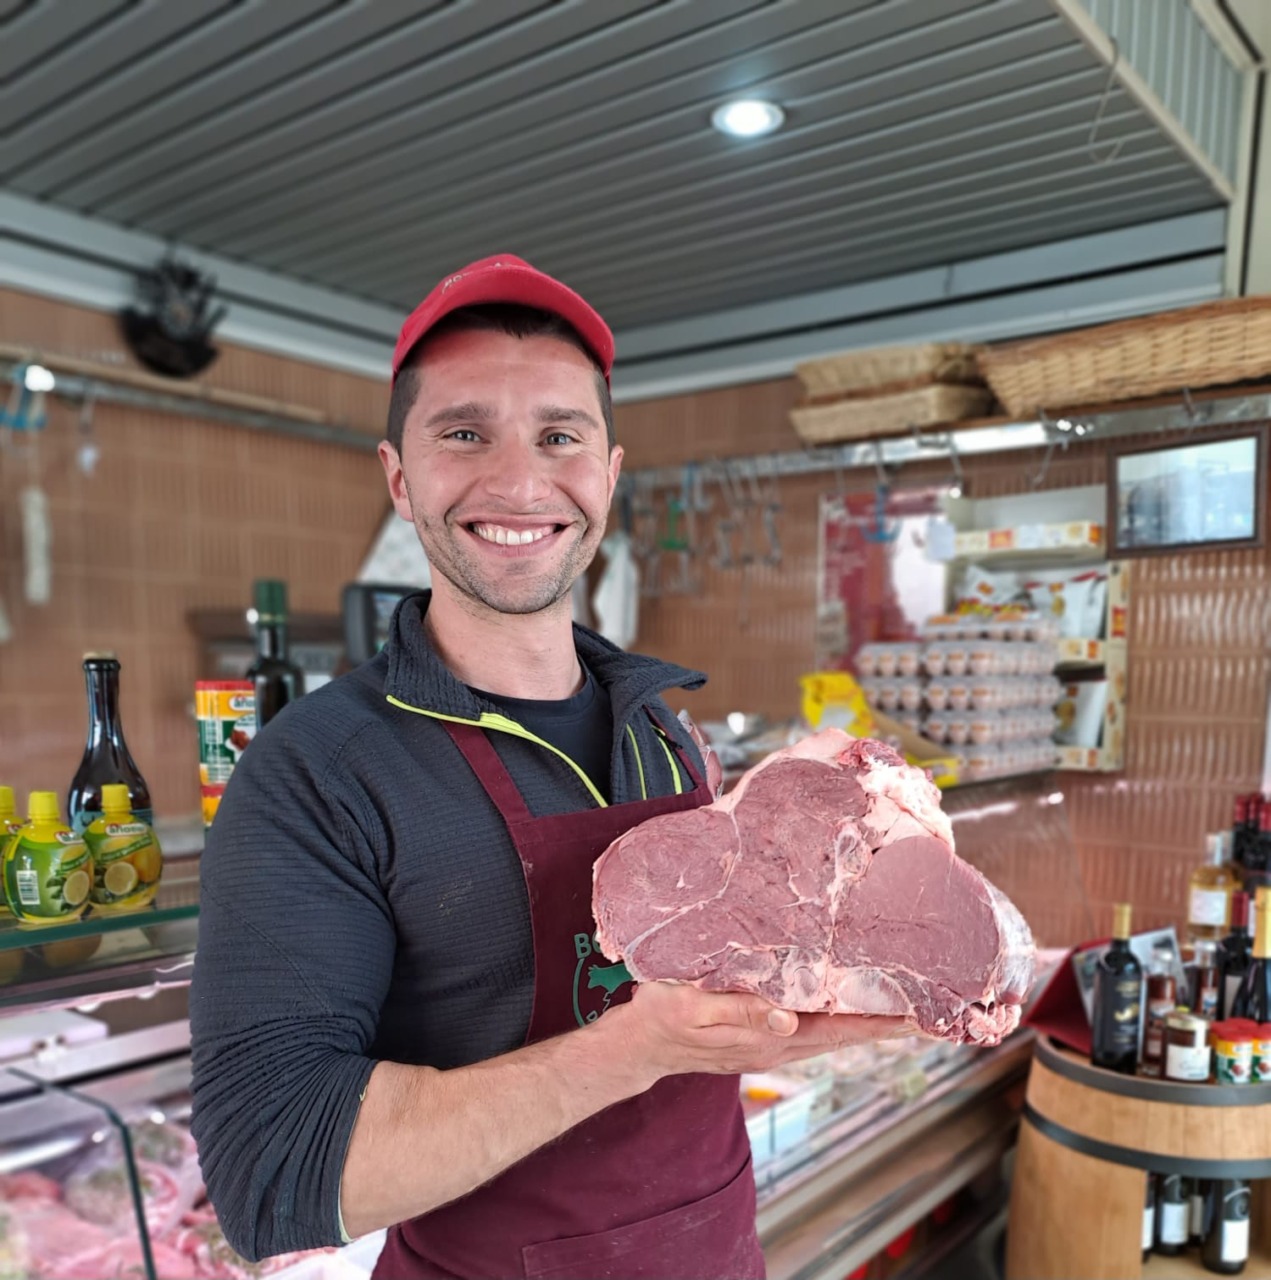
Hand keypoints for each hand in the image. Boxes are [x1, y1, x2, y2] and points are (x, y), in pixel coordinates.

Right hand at [610, 980, 914, 1084]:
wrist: (641, 1043)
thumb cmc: (663, 1016)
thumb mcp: (695, 1007)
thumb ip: (742, 1012)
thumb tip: (791, 1019)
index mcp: (771, 1036)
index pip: (841, 1028)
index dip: (883, 1021)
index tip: (924, 1015)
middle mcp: (782, 1044)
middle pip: (850, 1034)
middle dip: (893, 1022)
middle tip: (938, 1009)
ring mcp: (775, 1043)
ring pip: (837, 1032)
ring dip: (874, 1021)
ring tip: (910, 1005)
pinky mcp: (765, 1036)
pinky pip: (818, 1028)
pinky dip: (845, 1017)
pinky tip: (854, 1003)